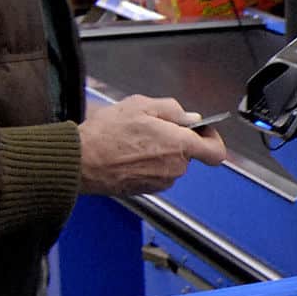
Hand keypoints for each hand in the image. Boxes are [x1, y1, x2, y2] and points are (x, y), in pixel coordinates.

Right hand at [79, 95, 227, 196]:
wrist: (80, 162)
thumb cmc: (106, 134)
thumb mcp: (141, 105)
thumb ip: (172, 110)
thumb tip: (191, 119)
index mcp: (179, 146)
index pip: (215, 152)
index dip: (212, 139)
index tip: (202, 132)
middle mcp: (175, 168)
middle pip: (188, 154)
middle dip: (175, 140)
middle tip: (151, 128)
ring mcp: (161, 182)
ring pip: (171, 164)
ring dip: (160, 152)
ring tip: (134, 140)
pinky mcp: (147, 190)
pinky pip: (156, 173)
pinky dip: (148, 164)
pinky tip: (128, 154)